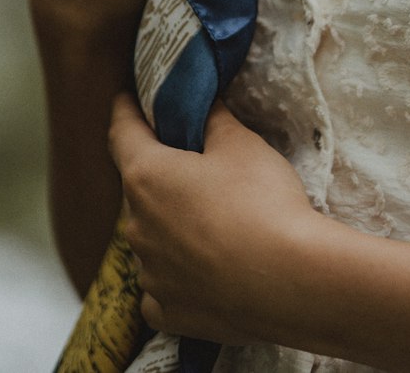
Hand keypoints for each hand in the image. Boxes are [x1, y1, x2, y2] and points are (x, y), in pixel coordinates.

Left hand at [109, 95, 324, 345]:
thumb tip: (201, 106)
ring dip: (170, 224)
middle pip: (139, 187)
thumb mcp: (242, 144)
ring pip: (151, 237)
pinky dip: (176, 272)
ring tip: (212, 221)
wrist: (288, 282)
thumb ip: (213, 120)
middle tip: (194, 163)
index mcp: (146, 177)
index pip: (121, 132)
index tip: (127, 98)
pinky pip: (161, 284)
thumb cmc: (261, 202)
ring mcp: (148, 274)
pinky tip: (206, 268)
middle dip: (160, 173)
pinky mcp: (167, 311)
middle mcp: (136, 227)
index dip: (125, 110)